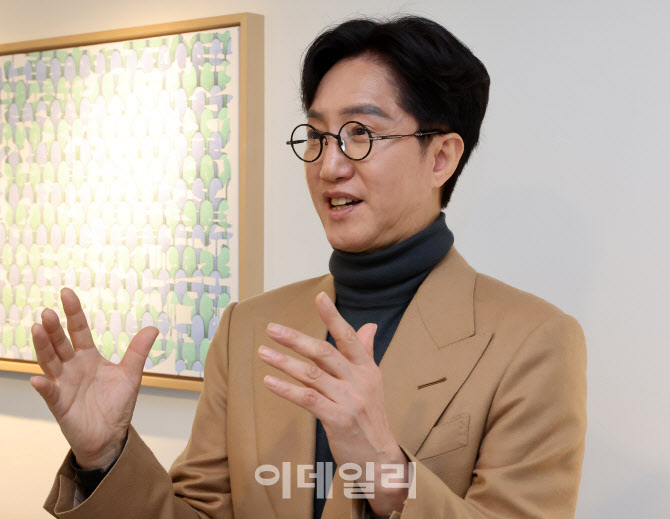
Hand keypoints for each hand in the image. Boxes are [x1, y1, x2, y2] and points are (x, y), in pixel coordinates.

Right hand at [30, 288, 158, 469]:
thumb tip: (153, 327)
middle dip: (53, 328)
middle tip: (47, 312)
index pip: (78, 330)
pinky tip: (38, 379)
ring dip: (43, 347)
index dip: (73, 312)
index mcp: (89, 357)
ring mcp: (64, 384)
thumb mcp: (131, 374)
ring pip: (50, 362)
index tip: (66, 293)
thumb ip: (138, 351)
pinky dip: (44, 386)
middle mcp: (73, 367)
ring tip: (37, 329)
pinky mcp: (61, 405)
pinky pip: (50, 394)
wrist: (111, 435)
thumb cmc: (116, 405)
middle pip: (60, 343)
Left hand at [259, 292, 408, 515]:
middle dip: (295, 339)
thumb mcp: (372, 382)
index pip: (349, 337)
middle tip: (271, 329)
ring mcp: (349, 400)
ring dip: (284, 362)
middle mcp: (360, 380)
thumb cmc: (371, 418)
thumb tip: (369, 325)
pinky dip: (286, 389)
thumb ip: (367, 352)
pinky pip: (308, 399)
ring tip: (263, 353)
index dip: (333, 317)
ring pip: (312, 374)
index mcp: (367, 368)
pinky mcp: (338, 420)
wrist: (379, 459)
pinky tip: (270, 381)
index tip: (319, 297)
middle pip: (324, 352)